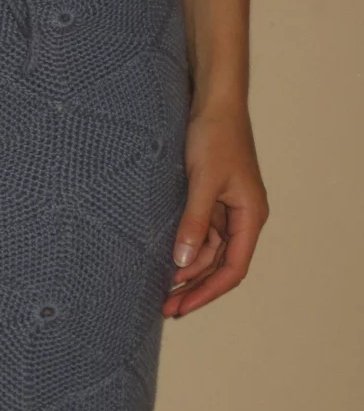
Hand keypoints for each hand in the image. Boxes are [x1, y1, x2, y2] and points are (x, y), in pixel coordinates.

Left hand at [163, 105, 268, 317]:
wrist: (214, 103)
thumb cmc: (216, 136)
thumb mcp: (203, 181)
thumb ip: (194, 221)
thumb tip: (181, 261)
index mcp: (251, 216)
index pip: (233, 268)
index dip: (208, 291)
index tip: (182, 306)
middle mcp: (242, 218)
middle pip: (220, 265)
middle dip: (194, 287)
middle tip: (165, 307)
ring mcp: (227, 210)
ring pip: (208, 253)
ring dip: (186, 270)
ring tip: (159, 289)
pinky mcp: (211, 200)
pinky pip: (199, 235)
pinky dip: (183, 249)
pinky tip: (164, 260)